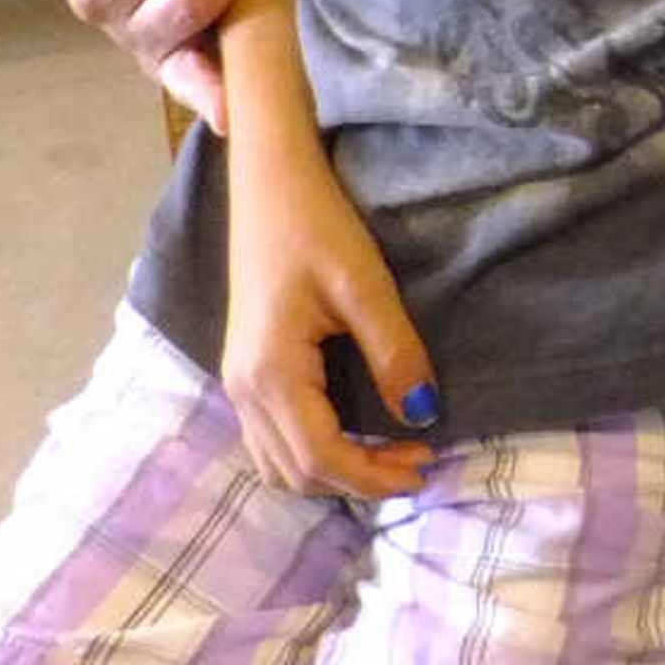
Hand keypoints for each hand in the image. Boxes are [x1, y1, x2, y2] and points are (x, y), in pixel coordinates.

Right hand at [224, 132, 438, 498]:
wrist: (270, 185)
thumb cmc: (316, 225)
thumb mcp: (365, 286)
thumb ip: (394, 353)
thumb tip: (424, 414)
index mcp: (271, 374)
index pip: (321, 457)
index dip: (374, 475)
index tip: (427, 466)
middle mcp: (243, 389)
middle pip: (297, 472)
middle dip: (359, 480)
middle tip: (418, 461)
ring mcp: (237, 383)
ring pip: (278, 464)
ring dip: (333, 473)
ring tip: (391, 455)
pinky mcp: (244, 371)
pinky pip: (270, 440)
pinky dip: (311, 454)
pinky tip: (352, 437)